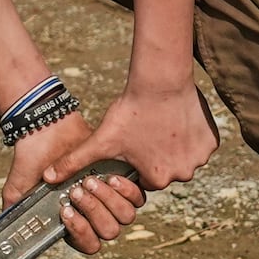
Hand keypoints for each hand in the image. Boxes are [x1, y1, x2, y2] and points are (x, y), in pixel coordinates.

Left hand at [13, 82, 218, 256]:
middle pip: (166, 168)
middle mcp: (183, 174)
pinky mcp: (212, 141)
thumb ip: (74, 162)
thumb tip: (47, 178)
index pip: (146, 178)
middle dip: (156, 153)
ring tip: (160, 123)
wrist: (161, 80)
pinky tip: (176, 118)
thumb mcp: (101, 139)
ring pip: (183, 155)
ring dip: (173, 144)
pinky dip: (189, 133)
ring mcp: (200, 158)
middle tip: (147, 131)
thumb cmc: (130, 110)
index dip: (137, 162)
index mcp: (158, 178)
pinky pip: (199, 142)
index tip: (133, 144)